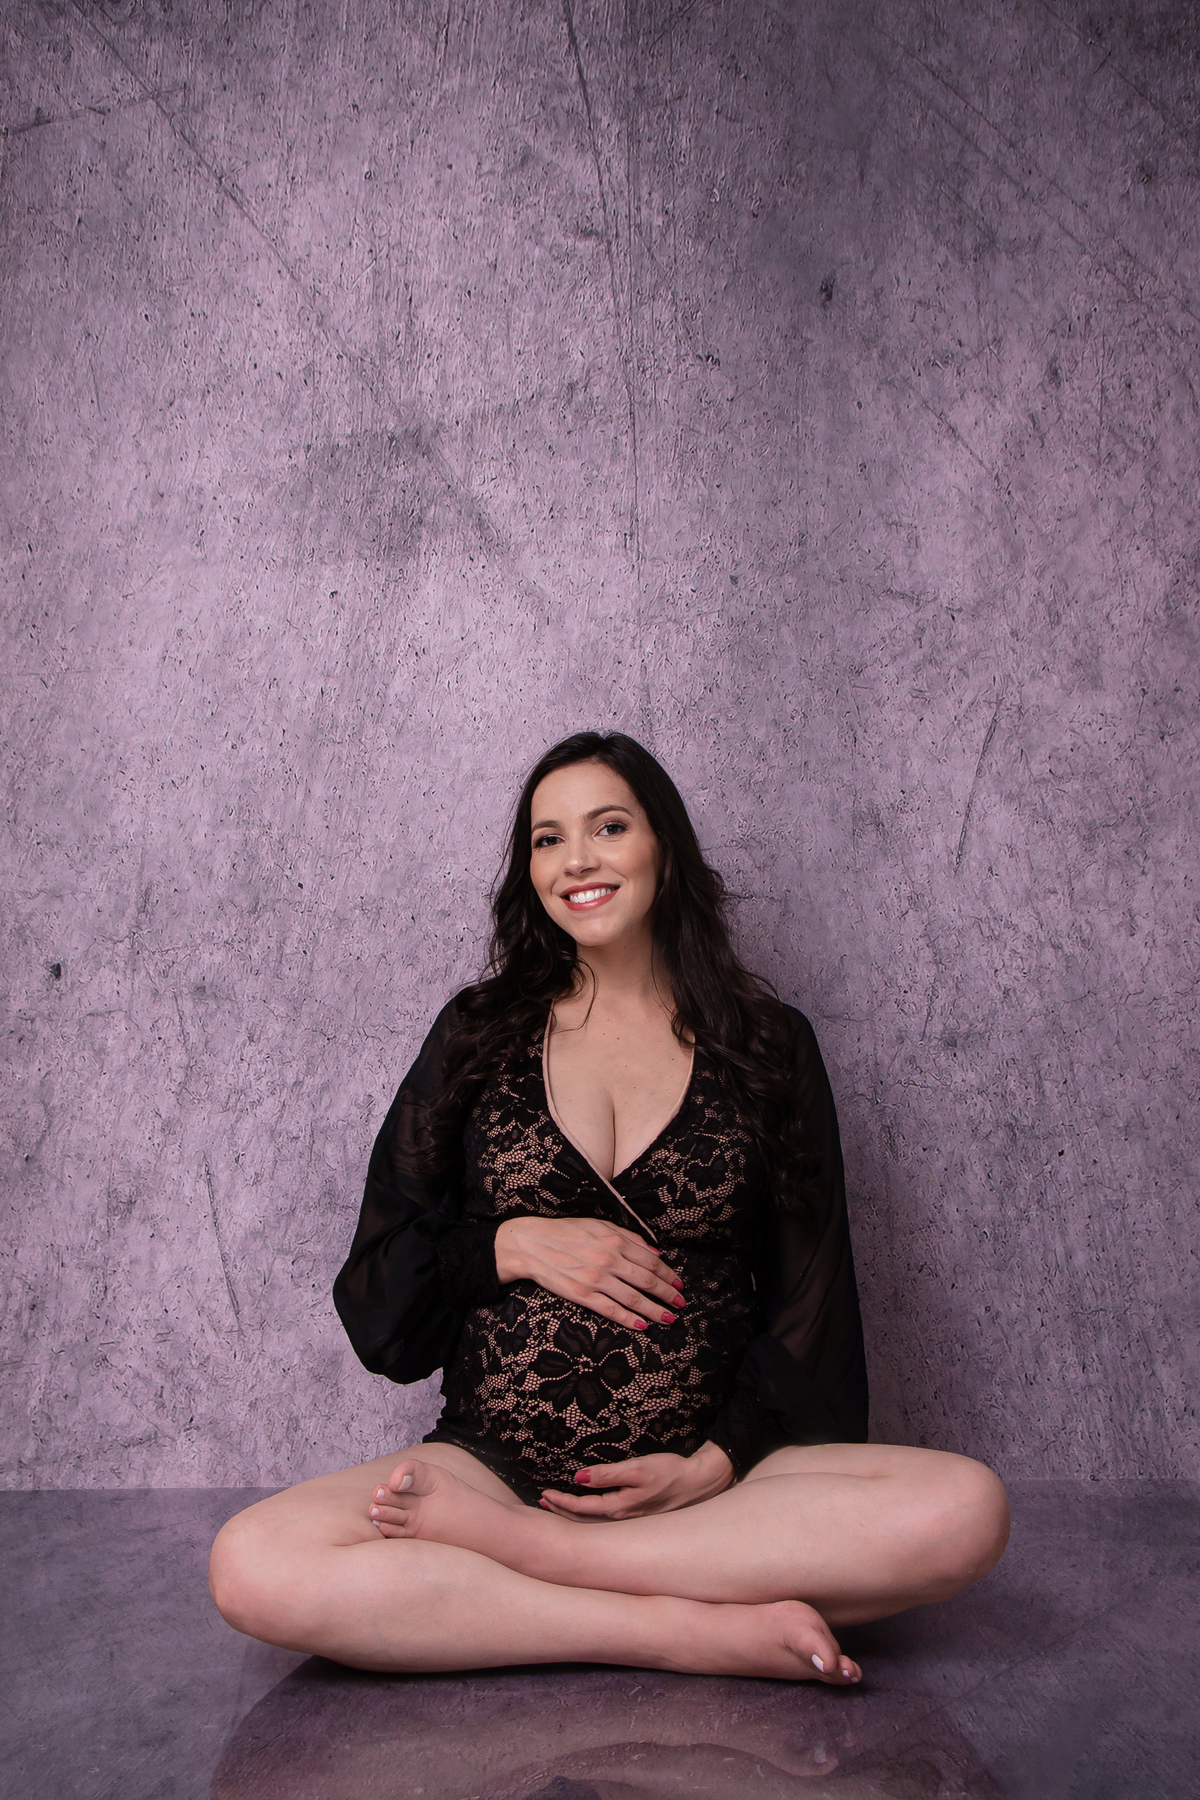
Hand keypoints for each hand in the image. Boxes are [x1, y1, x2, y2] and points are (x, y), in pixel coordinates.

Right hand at [494, 1214, 685, 1330]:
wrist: (533, 1244)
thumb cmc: (566, 1232)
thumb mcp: (599, 1225)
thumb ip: (629, 1237)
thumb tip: (655, 1252)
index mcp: (615, 1241)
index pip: (651, 1262)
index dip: (668, 1275)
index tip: (679, 1284)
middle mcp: (609, 1260)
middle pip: (647, 1282)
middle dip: (668, 1295)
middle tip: (682, 1304)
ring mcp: (596, 1279)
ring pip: (634, 1299)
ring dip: (656, 1311)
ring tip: (670, 1318)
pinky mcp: (582, 1295)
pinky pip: (612, 1310)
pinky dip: (630, 1319)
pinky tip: (643, 1325)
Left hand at [538, 1442, 734, 1517]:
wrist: (700, 1483)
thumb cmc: (670, 1473)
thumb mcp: (639, 1468)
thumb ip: (608, 1475)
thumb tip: (579, 1477)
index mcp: (620, 1509)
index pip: (582, 1510)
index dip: (561, 1503)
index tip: (543, 1494)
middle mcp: (623, 1521)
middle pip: (584, 1523)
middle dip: (560, 1513)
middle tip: (541, 1502)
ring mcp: (630, 1522)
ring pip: (593, 1524)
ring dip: (572, 1516)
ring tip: (555, 1507)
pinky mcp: (637, 1518)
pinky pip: (604, 1523)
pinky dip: (588, 1517)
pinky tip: (586, 1511)